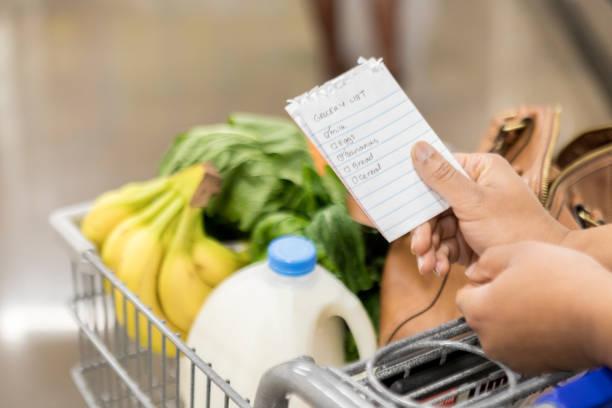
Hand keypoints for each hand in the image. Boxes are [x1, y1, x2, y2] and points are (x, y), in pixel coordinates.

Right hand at [409, 141, 568, 275]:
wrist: (538, 270)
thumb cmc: (515, 228)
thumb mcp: (474, 201)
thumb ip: (442, 177)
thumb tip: (417, 147)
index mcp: (479, 170)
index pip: (438, 171)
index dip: (418, 189)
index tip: (403, 204)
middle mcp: (474, 190)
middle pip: (433, 205)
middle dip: (425, 230)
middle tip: (418, 247)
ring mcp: (471, 216)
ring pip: (436, 228)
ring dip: (430, 248)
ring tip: (427, 266)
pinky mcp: (469, 239)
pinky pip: (444, 245)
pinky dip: (439, 257)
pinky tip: (438, 268)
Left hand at [457, 242, 611, 373]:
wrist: (605, 316)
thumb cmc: (565, 282)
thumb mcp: (520, 251)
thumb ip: (487, 260)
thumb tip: (473, 271)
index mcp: (479, 311)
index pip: (463, 295)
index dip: (482, 282)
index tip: (503, 276)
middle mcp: (489, 340)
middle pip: (481, 315)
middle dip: (496, 300)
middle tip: (525, 285)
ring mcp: (511, 357)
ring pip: (501, 331)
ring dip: (513, 317)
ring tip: (541, 300)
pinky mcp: (533, 367)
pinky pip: (521, 346)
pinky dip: (530, 334)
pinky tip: (550, 318)